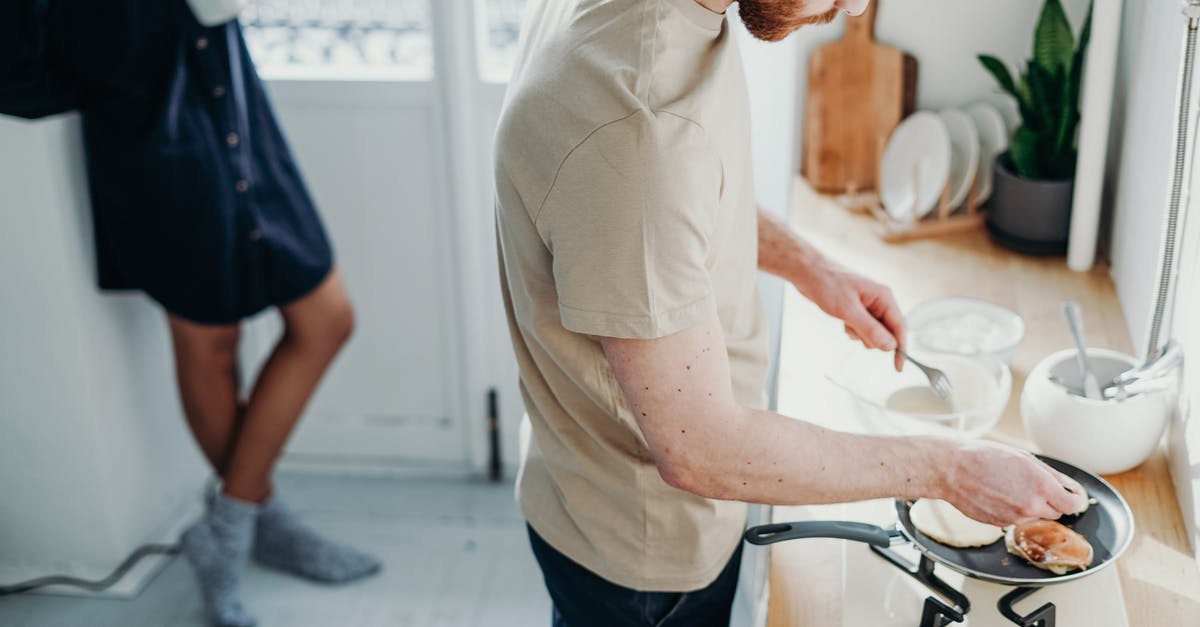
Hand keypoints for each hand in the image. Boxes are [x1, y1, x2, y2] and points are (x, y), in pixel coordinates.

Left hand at [795, 263, 905, 370]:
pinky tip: (842, 321)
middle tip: (853, 327)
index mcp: (884, 296)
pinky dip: (853, 330)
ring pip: (873, 332)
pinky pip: (862, 328)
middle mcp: (879, 301)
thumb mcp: (848, 310)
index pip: (900, 326)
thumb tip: (889, 346)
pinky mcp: (858, 309)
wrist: (808, 273)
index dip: (901, 348)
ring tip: (845, 321)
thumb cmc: (827, 284)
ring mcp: (869, 305)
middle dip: (871, 337)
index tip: (898, 367)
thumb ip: (870, 329)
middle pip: (887, 332)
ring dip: (860, 334)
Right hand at [936, 441, 1086, 526]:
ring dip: (1029, 505)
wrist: (951, 470)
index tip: (1070, 495)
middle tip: (1032, 485)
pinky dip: (1012, 509)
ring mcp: (1015, 518)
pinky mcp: (1000, 524)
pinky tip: (997, 494)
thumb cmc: (983, 457)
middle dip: (1050, 501)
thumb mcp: (1023, 457)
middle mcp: (1031, 506)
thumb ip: (1050, 475)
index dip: (1074, 499)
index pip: (1072, 504)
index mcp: (1041, 486)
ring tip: (1008, 487)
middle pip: (1056, 512)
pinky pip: (1015, 519)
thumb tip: (1068, 487)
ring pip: (1034, 516)